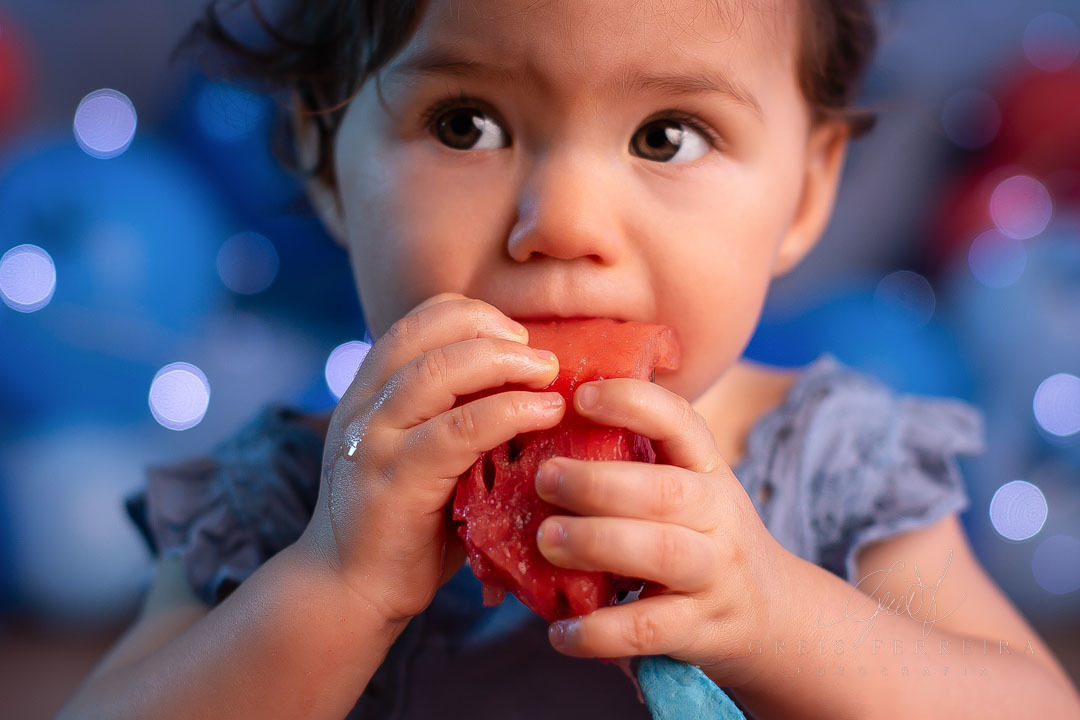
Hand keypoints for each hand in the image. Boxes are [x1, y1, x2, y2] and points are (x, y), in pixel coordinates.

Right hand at [295, 292, 566, 625]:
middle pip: (431, 335)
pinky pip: (458, 431)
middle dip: (496, 333)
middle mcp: (364, 405)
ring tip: (549, 376)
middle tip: (544, 358)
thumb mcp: (422, 453)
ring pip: (440, 372)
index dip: (475, 316)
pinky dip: (508, 412)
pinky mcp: (396, 481)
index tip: (518, 337)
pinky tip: (543, 415)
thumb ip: (455, 415)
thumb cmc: (405, 522)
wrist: (348, 589)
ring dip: (506, 363)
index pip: (419, 320)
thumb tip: (534, 383)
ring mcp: (374, 440)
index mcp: (369, 389)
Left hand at [533, 377, 787, 687]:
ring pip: (662, 552)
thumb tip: (540, 434)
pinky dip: (599, 631)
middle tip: (545, 478)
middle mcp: (717, 515)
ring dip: (598, 542)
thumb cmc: (704, 538)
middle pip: (665, 490)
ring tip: (547, 540)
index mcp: (708, 469)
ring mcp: (714, 574)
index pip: (681, 422)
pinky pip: (648, 629)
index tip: (581, 397)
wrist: (773, 614)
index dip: (633, 402)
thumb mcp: (689, 490)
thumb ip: (635, 466)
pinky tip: (559, 633)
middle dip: (598, 482)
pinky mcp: (701, 628)